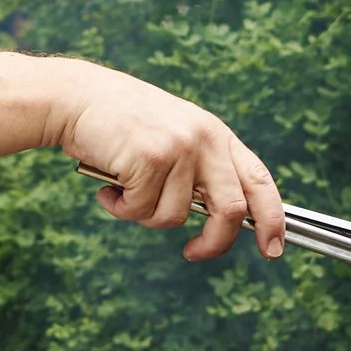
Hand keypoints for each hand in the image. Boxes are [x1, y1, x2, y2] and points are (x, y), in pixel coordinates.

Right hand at [56, 66, 285, 261]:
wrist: (77, 98)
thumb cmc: (120, 124)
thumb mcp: (174, 136)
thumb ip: (199, 169)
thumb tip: (218, 219)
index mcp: (216, 135)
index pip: (259, 180)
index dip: (274, 219)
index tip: (273, 249)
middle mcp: (204, 139)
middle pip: (231, 210)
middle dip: (214, 243)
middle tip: (192, 252)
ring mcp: (179, 148)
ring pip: (173, 217)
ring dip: (143, 215)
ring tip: (123, 191)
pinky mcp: (150, 159)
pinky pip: (140, 210)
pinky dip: (120, 208)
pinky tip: (108, 187)